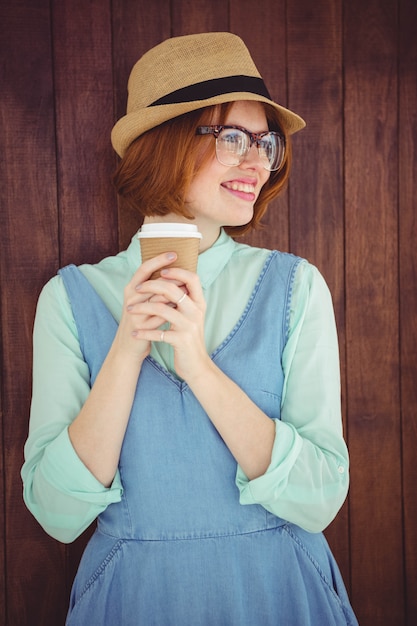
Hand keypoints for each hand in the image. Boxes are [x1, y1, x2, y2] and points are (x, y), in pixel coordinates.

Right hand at [114, 252, 180, 360]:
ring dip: (173, 298)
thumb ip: (156, 288)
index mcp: (132, 287)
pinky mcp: (140, 326)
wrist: (130, 344)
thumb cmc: (142, 319)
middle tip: (186, 279)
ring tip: (185, 295)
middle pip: (153, 282)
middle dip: (171, 280)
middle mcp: (131, 297)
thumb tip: (179, 273)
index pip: (145, 268)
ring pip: (158, 300)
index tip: (175, 253)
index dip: (159, 260)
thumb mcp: (145, 301)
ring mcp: (134, 312)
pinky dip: (171, 313)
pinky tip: (179, 313)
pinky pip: (160, 317)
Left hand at [130, 265, 208, 380]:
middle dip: (151, 285)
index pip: (192, 278)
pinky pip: (158, 332)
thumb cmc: (189, 338)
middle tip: (137, 288)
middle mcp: (196, 312)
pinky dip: (144, 332)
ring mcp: (189, 326)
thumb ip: (184, 301)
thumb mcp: (191, 317)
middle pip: (173, 289)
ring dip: (142, 308)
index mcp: (199, 304)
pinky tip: (135, 333)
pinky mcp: (181, 340)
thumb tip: (168, 280)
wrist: (197, 366)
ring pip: (162, 309)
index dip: (177, 271)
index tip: (161, 270)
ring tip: (129, 310)